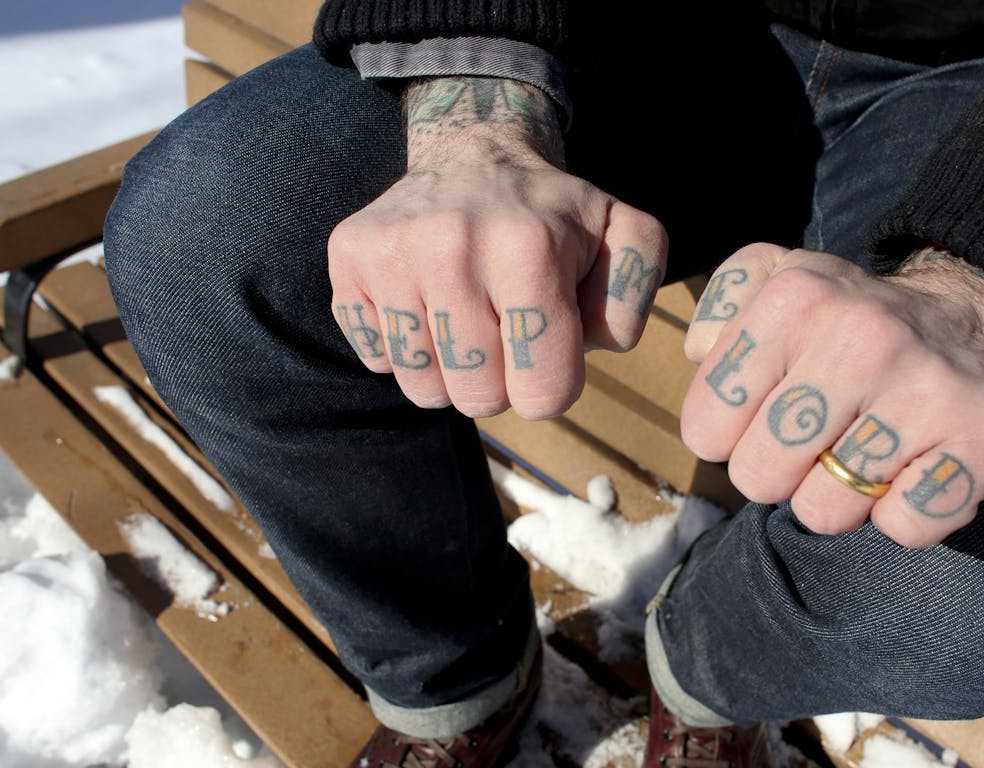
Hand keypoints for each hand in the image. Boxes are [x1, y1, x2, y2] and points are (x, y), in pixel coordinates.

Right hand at [327, 76, 666, 418]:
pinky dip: (404, 349)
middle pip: (479, 398)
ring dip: (451, 372)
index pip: (543, 393)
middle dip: (502, 382)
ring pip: (423, 389)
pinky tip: (427, 305)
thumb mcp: (623, 235)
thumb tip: (601, 342)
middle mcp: (451, 246)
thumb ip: (636, 292)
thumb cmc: (552, 214)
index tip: (550, 347)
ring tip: (467, 320)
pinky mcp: (347, 259)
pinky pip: (377, 360)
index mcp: (527, 247)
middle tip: (506, 330)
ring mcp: (391, 253)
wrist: (473, 154)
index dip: (554, 384)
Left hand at [681, 244, 983, 547]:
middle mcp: (863, 339)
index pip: (706, 429)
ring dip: (839, 496)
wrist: (973, 317)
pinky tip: (913, 469)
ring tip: (866, 449)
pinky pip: (904, 527)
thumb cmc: (848, 319)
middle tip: (816, 440)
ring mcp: (929, 390)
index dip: (727, 437)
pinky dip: (902, 516)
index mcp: (796, 300)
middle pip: (759, 479)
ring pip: (826, 512)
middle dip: (779, 473)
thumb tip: (700, 356)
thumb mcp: (774, 283)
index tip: (763, 416)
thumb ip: (718, 312)